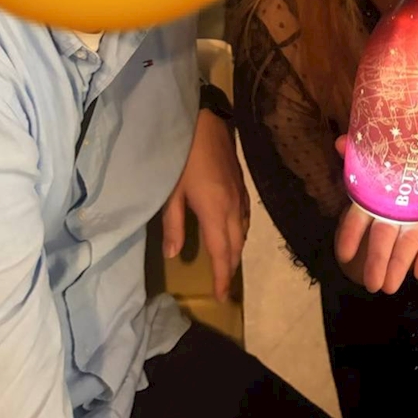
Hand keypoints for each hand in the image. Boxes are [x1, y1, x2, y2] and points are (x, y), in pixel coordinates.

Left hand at [161, 107, 248, 300]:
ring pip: (243, 232)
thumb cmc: (182, 155)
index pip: (222, 253)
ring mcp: (240, 194)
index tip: (221, 296)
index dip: (222, 276)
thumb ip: (174, 223)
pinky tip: (232, 232)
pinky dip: (240, 232)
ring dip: (235, 250)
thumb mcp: (172, 191)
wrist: (205, 121)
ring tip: (225, 263)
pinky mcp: (242, 184)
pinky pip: (245, 217)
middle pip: (236, 246)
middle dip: (230, 267)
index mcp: (216, 211)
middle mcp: (233, 207)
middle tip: (222, 285)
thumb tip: (173, 254)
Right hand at [334, 138, 417, 292]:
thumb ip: (360, 151)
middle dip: (377, 261)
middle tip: (372, 285)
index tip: (344, 256)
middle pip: (384, 238)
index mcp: (378, 198)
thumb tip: (339, 143)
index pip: (360, 218)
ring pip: (407, 243)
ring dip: (399, 264)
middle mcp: (397, 212)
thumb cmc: (402, 157)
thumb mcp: (380, 151)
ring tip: (391, 287)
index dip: (351, 235)